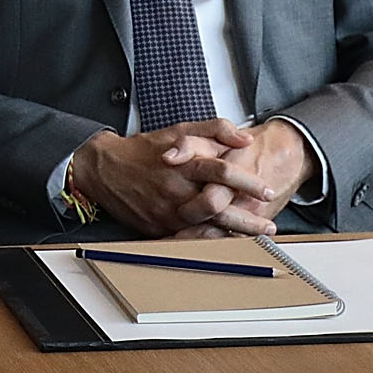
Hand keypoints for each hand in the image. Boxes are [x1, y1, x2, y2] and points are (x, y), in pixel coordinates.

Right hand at [69, 122, 280, 236]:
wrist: (105, 169)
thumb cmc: (144, 150)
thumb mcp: (180, 129)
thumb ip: (215, 129)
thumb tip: (244, 137)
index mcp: (183, 165)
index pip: (222, 172)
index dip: (247, 181)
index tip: (266, 190)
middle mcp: (176, 191)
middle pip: (218, 207)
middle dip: (246, 219)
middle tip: (267, 225)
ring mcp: (167, 213)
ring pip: (205, 228)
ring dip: (232, 235)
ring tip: (254, 238)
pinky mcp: (158, 228)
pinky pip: (188, 239)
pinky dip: (209, 243)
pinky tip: (225, 244)